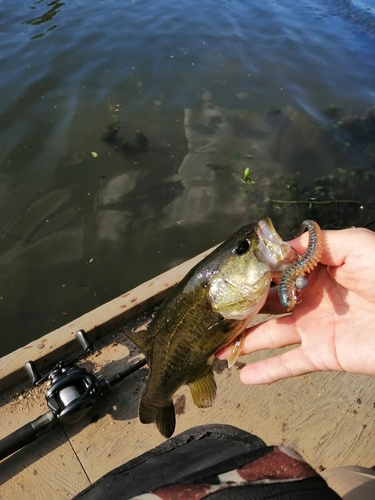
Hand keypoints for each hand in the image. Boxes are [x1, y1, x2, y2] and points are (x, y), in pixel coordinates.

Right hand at [217, 227, 374, 383]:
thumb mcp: (356, 245)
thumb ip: (318, 243)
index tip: (227, 274)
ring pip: (270, 335)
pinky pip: (289, 365)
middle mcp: (308, 299)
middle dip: (241, 306)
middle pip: (267, 304)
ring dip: (243, 341)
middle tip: (212, 310)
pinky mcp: (320, 354)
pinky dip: (267, 373)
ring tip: (215, 346)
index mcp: (315, 272)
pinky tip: (243, 376)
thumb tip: (281, 246)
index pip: (276, 272)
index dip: (252, 273)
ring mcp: (312, 328)